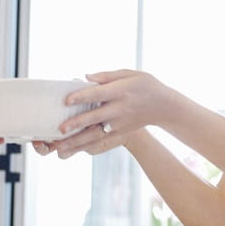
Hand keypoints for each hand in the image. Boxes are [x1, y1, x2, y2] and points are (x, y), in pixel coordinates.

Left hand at [33, 70, 172, 158]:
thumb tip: (85, 77)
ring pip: (95, 134)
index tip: (66, 100)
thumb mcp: (129, 74)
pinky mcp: (120, 132)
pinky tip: (72, 151)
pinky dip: (86, 147)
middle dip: (77, 123)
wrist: (164, 106)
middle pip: (95, 117)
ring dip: (77, 141)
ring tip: (60, 147)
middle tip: (60, 129)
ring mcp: (120, 123)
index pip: (97, 94)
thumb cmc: (145, 85)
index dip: (82, 97)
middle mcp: (119, 109)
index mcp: (120, 91)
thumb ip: (106, 76)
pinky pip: (101, 142)